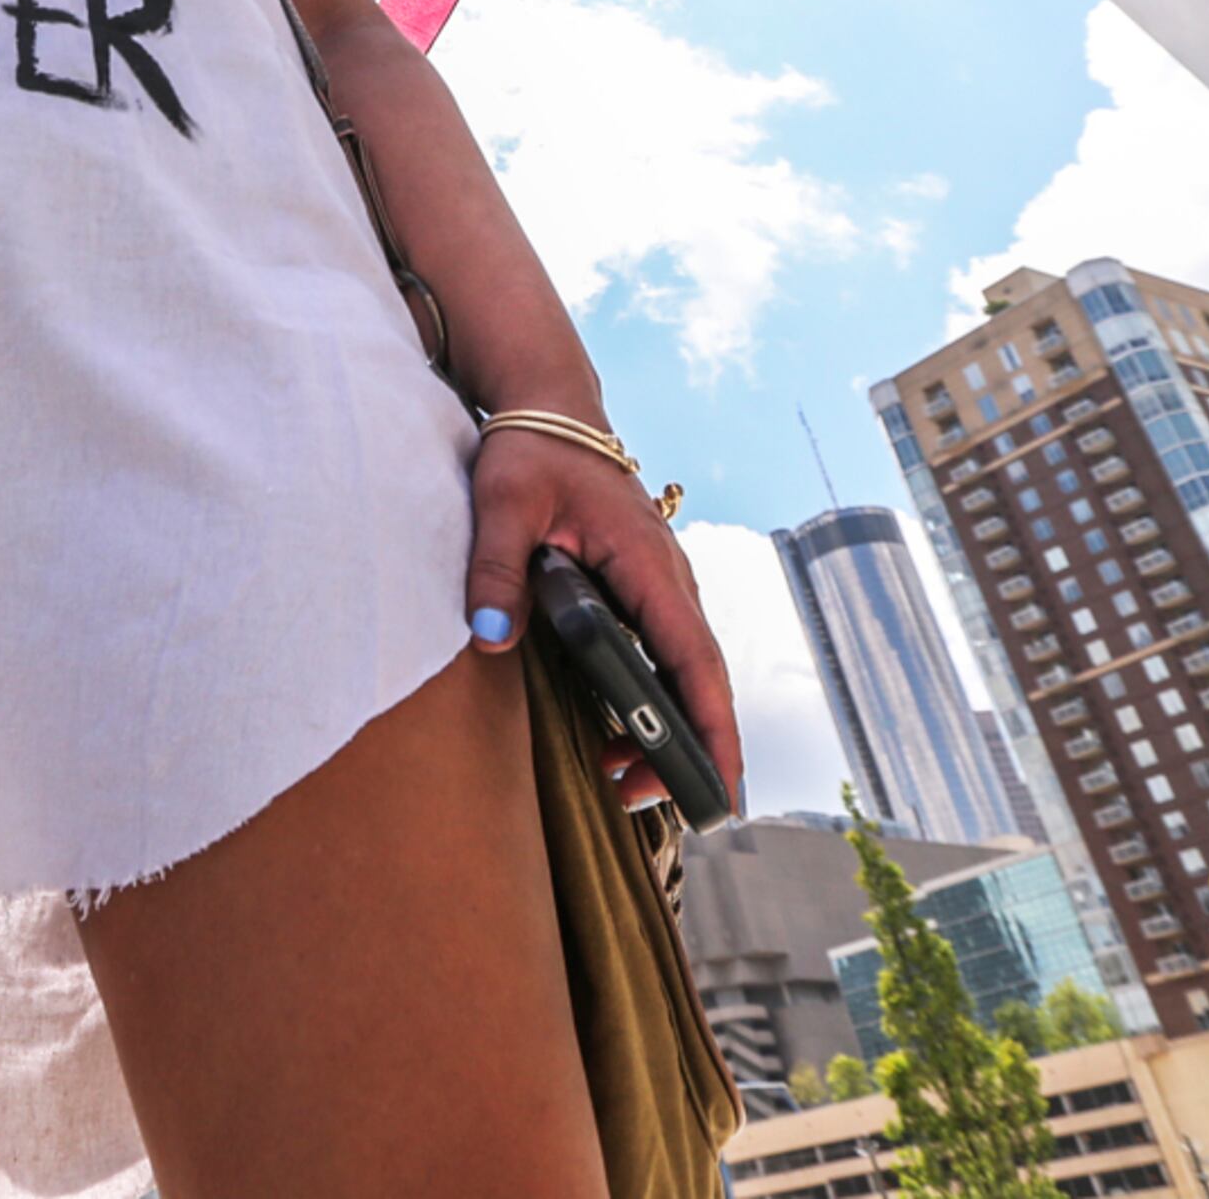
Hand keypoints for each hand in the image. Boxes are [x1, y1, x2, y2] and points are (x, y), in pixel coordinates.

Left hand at [464, 428, 743, 815]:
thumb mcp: (504, 502)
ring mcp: (659, 582)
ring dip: (668, 726)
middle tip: (652, 804)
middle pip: (699, 676)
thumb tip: (487, 639)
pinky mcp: (640, 585)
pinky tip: (617, 733)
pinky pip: (661, 652)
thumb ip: (495, 570)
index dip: (711, 726)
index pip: (693, 657)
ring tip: (625, 783)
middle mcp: (668, 577)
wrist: (547, 403)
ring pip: (683, 668)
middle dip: (693, 747)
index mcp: (648, 560)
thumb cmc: (532, 448)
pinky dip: (653, 697)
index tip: (721, 785)